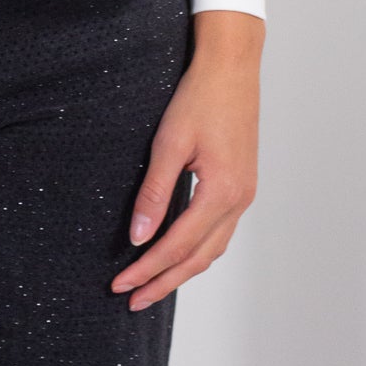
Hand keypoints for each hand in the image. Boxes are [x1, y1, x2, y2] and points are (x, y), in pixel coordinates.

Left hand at [110, 12, 262, 309]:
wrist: (232, 66)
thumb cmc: (200, 96)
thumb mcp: (170, 142)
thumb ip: (155, 192)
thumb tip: (138, 236)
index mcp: (222, 193)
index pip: (178, 246)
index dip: (148, 269)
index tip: (121, 284)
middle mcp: (238, 201)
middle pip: (198, 258)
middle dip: (164, 281)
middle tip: (132, 299)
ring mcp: (244, 195)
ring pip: (211, 248)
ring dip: (181, 270)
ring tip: (151, 284)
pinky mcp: (241, 185)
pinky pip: (218, 231)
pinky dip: (196, 249)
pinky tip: (178, 251)